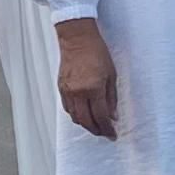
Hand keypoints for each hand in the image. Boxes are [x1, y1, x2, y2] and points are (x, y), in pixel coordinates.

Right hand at [55, 18, 120, 138]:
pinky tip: (84, 114)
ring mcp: (68, 91)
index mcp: (93, 88)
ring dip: (86, 125)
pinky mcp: (61, 88)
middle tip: (105, 133)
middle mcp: (78, 92)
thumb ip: (112, 98)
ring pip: (75, 117)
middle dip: (97, 130)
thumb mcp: (111, 75)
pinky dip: (76, 115)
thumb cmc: (97, 53)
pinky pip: (68, 108)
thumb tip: (113, 116)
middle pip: (86, 121)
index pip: (101, 116)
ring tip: (96, 125)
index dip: (108, 128)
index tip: (113, 135)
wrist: (77, 39)